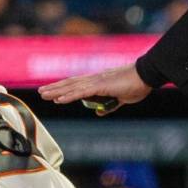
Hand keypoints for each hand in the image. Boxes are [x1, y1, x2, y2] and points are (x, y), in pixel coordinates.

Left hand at [37, 64, 152, 115]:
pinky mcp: (100, 86)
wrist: (146, 75)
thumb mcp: (121, 99)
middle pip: (69, 84)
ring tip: (43, 95)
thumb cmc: (137, 85)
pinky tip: (58, 99)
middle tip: (41, 92)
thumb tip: (99, 112)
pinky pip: (81, 92)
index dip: (64, 87)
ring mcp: (96, 82)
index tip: (52, 91)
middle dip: (54, 88)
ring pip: (71, 87)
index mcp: (98, 81)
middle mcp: (93, 79)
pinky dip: (68, 96)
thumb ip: (109, 105)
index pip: (76, 84)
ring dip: (56, 91)